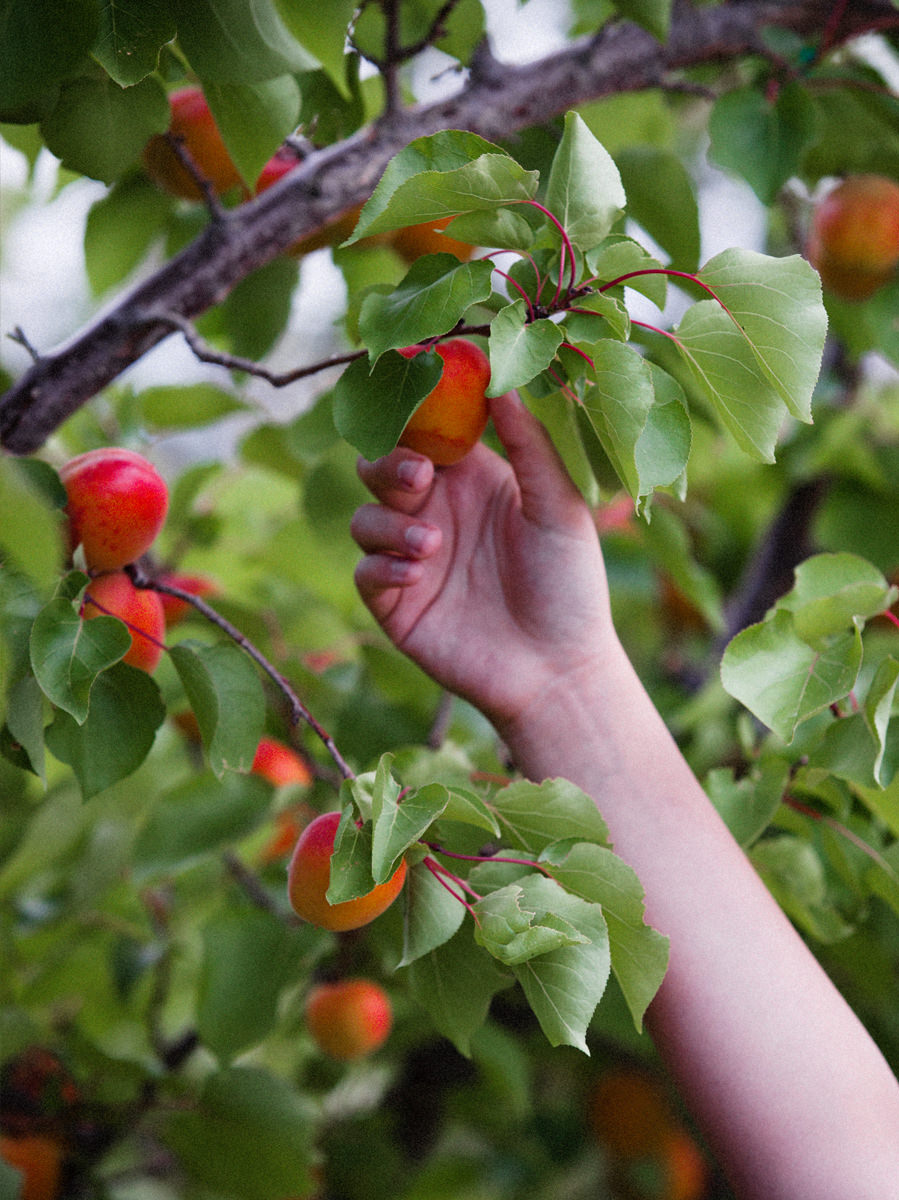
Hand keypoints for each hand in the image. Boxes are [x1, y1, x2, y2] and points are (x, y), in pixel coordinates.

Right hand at [351, 391, 614, 731]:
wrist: (557, 670)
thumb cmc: (569, 585)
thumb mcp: (558, 506)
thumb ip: (528, 445)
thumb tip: (500, 380)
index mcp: (473, 481)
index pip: (426, 433)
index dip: (414, 415)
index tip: (416, 400)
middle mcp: (436, 513)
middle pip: (380, 468)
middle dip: (389, 464)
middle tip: (422, 476)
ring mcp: (411, 559)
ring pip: (364, 518)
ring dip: (389, 522)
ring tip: (432, 544)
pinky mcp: (396, 605)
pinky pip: (366, 572)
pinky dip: (383, 565)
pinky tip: (419, 572)